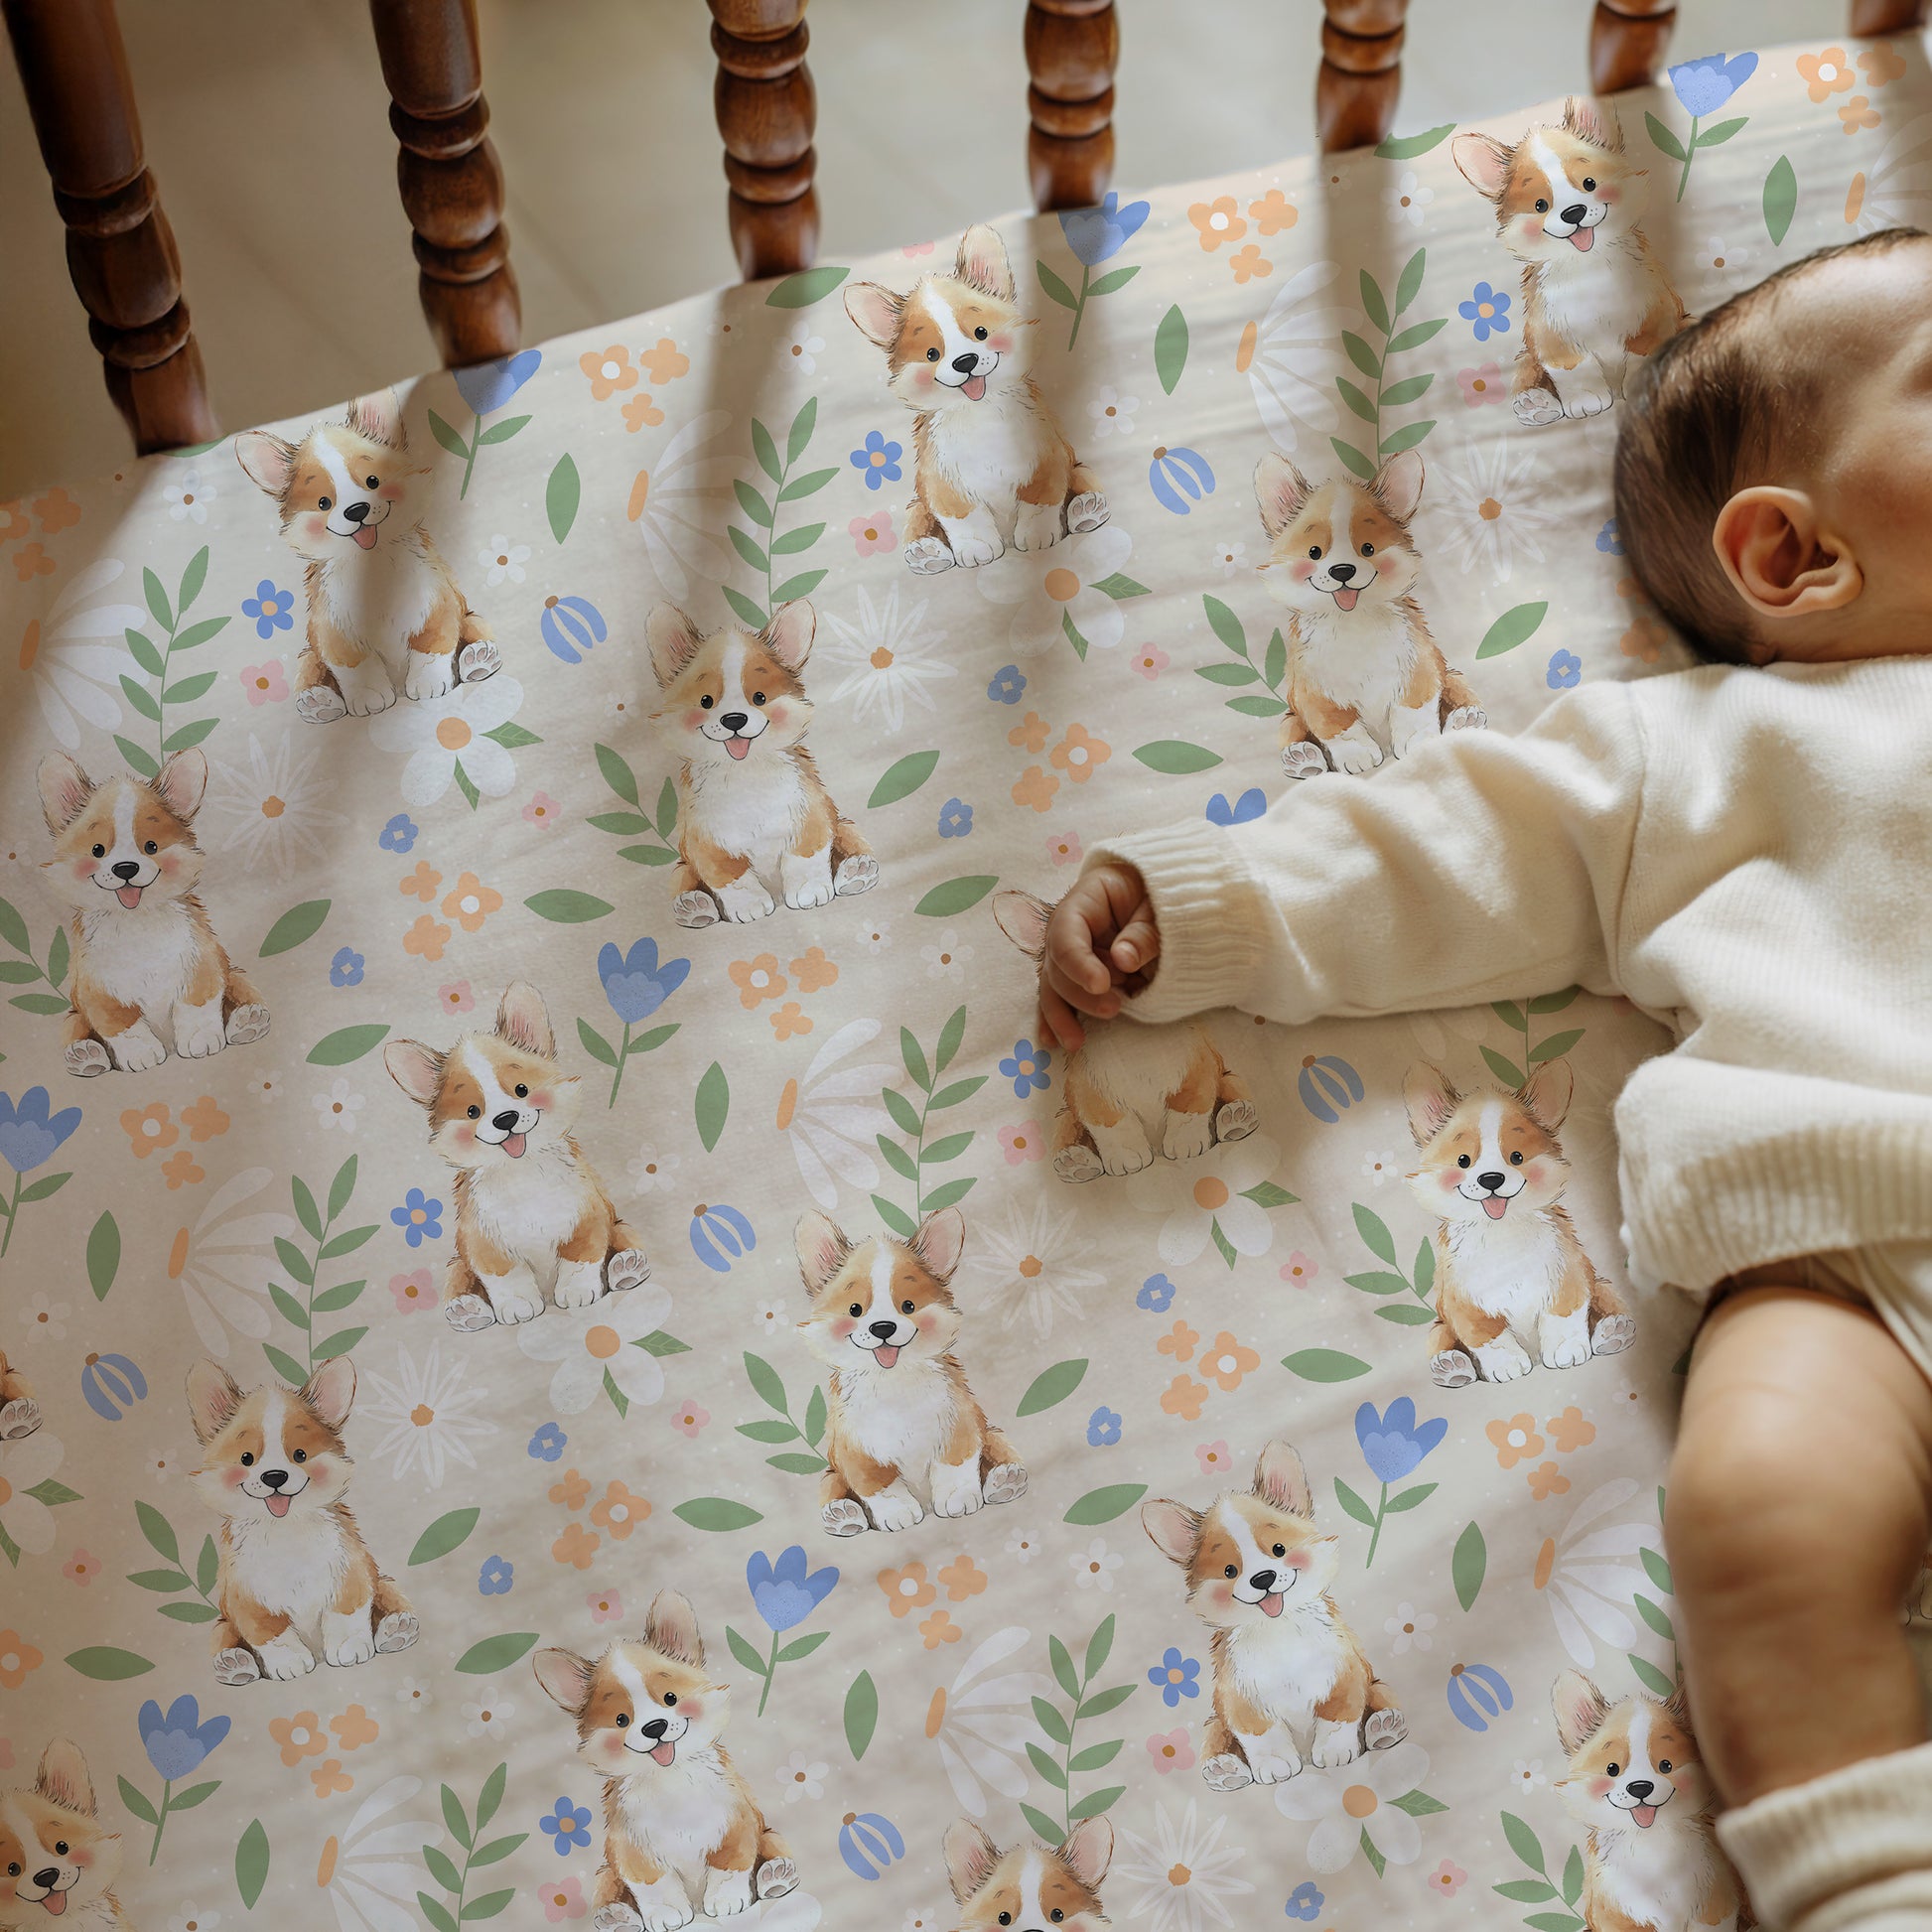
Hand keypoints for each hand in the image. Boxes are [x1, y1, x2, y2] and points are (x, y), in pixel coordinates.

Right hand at [1038, 863, 1158, 1053]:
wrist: (1165, 902)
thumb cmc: (1162, 899)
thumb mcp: (1160, 908)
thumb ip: (1144, 933)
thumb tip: (1123, 960)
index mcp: (1085, 901)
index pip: (1067, 932)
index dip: (1079, 961)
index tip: (1100, 984)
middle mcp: (1069, 929)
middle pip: (1058, 964)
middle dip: (1080, 993)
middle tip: (1114, 1008)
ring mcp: (1071, 954)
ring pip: (1054, 987)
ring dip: (1063, 1016)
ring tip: (1076, 1042)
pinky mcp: (1079, 976)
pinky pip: (1063, 998)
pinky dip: (1058, 1020)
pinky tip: (1052, 1041)